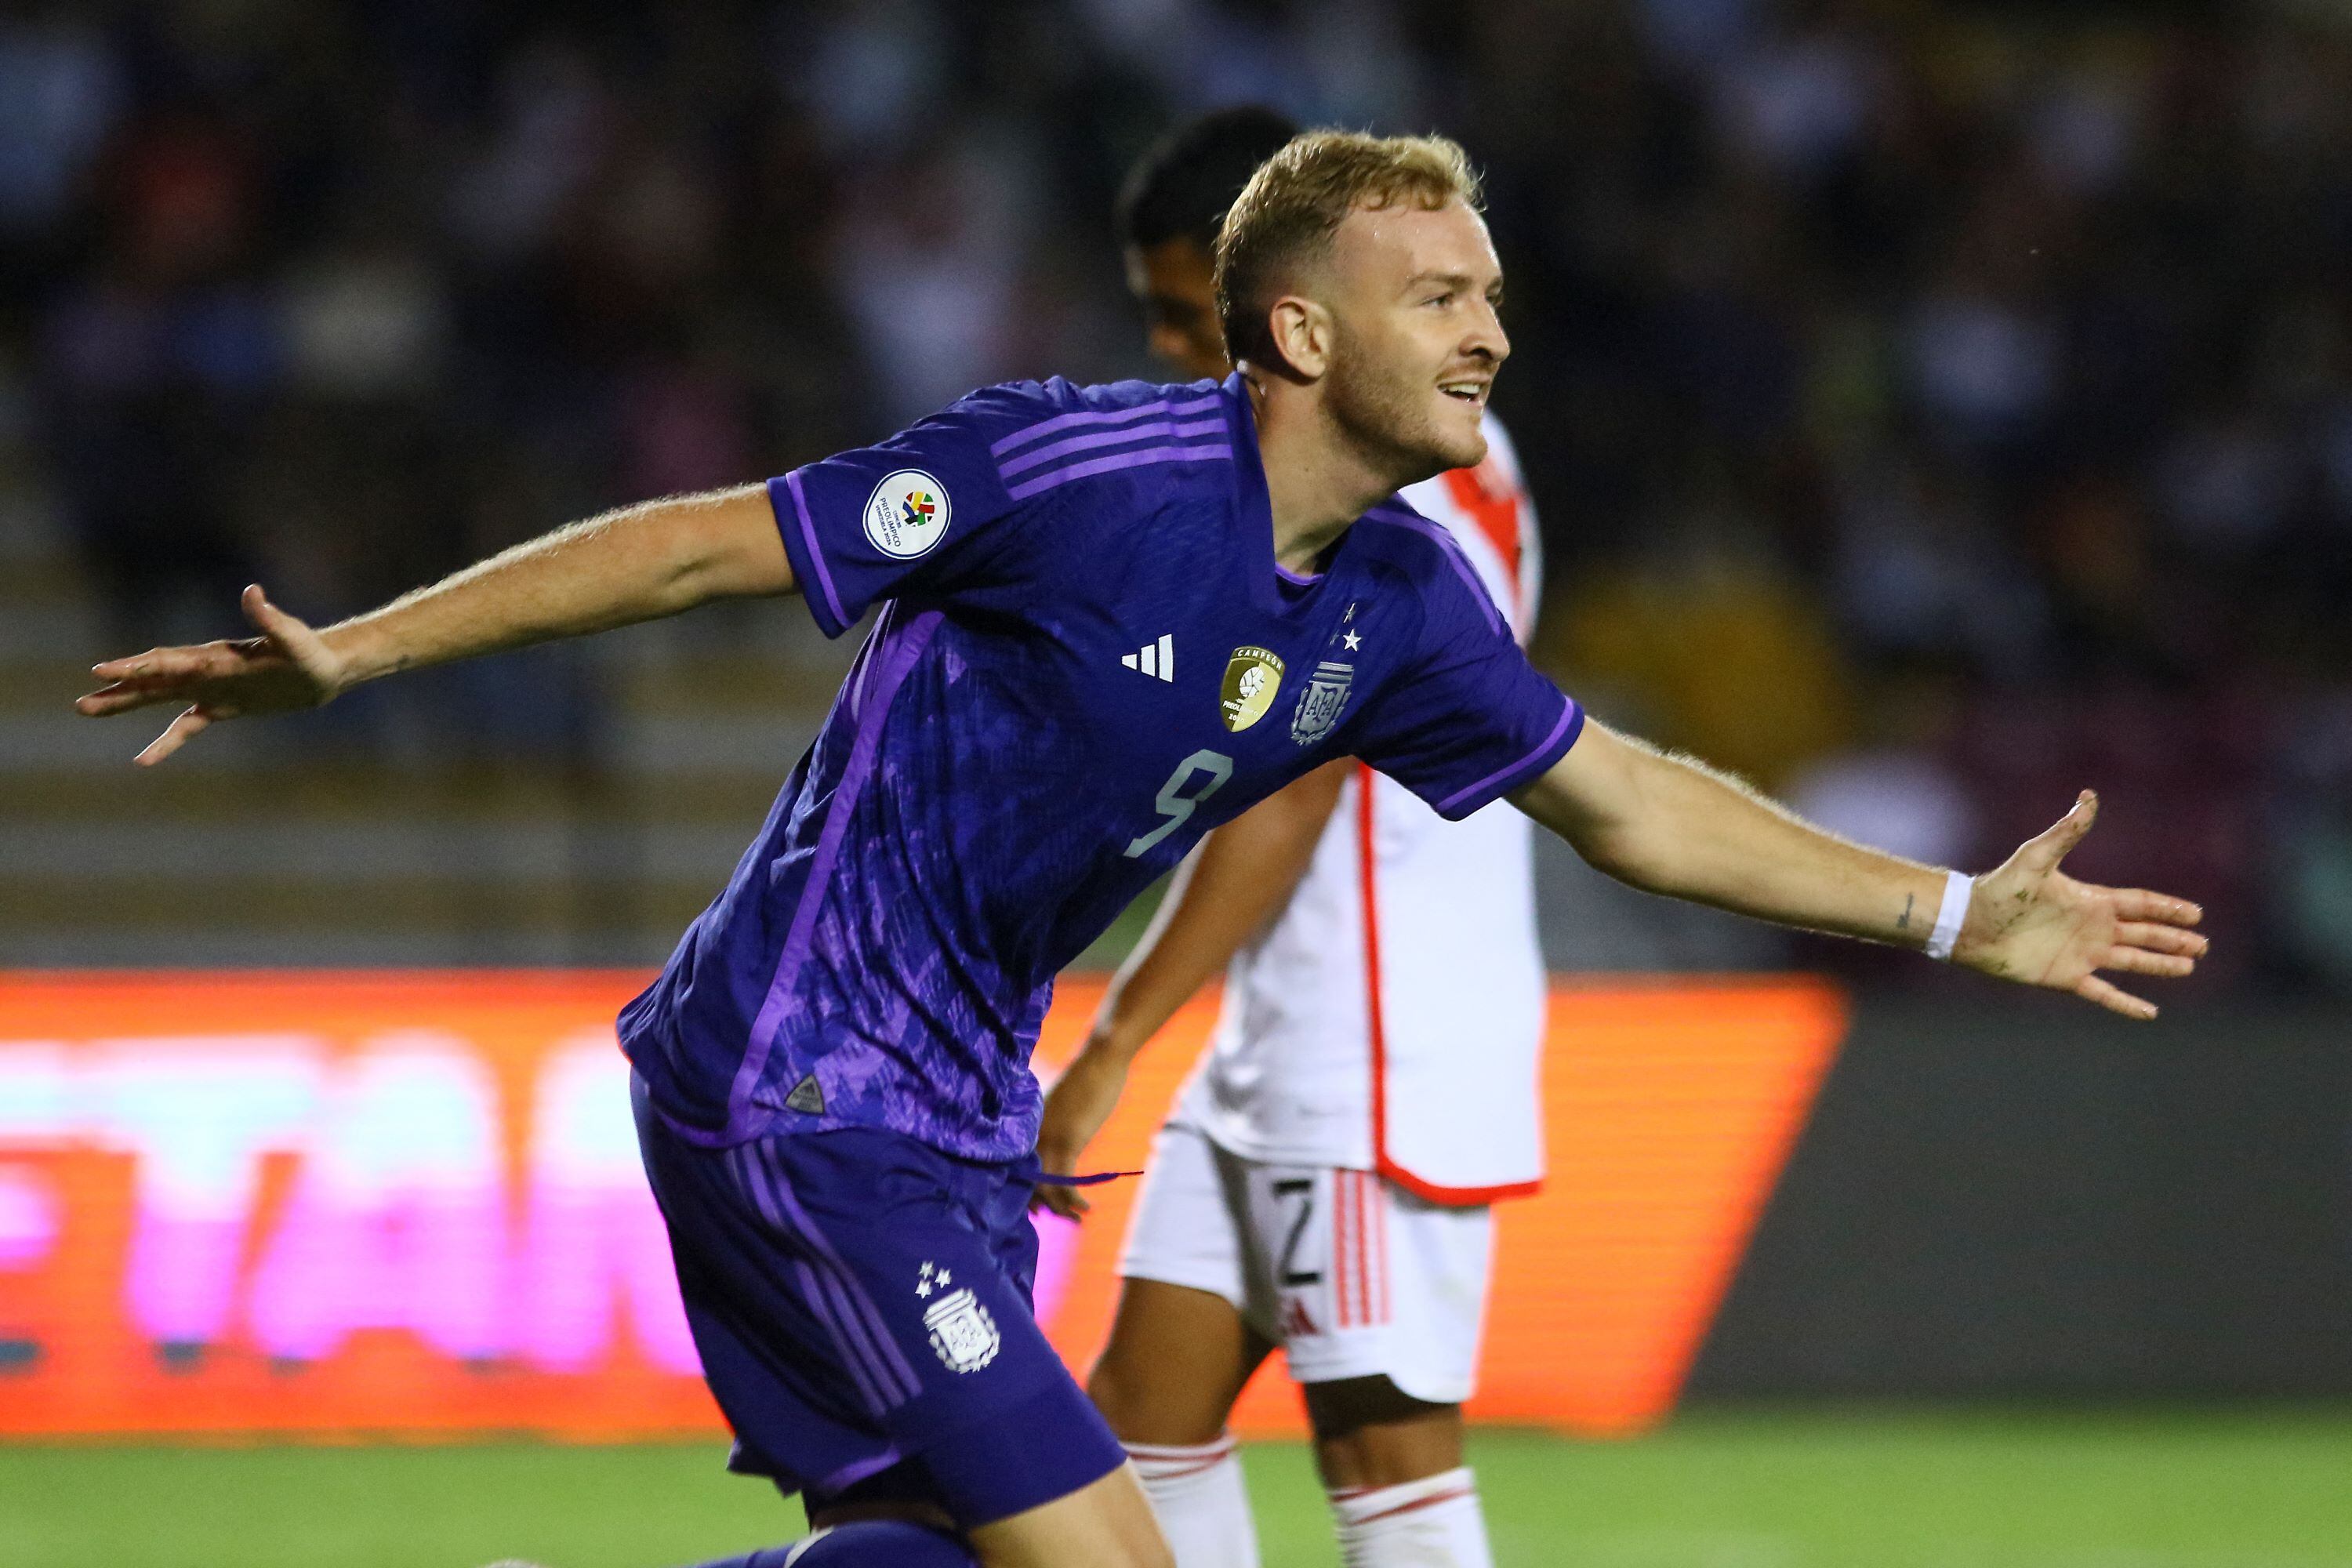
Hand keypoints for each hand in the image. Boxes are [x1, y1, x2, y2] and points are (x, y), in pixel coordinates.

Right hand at [75, 586, 348, 765]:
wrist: (324, 671)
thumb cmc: (309, 651)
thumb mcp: (292, 637)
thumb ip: (268, 618)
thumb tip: (253, 591)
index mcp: (215, 655)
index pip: (168, 660)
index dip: (137, 666)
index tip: (103, 671)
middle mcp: (205, 670)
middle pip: (153, 680)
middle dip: (120, 689)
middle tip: (82, 702)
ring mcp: (211, 688)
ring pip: (159, 698)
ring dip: (126, 704)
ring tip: (88, 710)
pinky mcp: (222, 706)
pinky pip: (186, 726)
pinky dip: (166, 741)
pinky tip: (142, 760)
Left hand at [1029, 1041, 1131, 1219]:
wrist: (1102, 1057)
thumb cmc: (1088, 1076)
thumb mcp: (1065, 1104)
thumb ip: (1057, 1125)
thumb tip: (1062, 1143)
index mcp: (1029, 1125)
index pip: (1018, 1167)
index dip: (1025, 1192)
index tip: (1035, 1210)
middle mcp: (1032, 1134)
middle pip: (1027, 1181)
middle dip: (1041, 1205)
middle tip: (1057, 1219)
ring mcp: (1048, 1137)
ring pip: (1045, 1186)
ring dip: (1061, 1208)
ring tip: (1077, 1219)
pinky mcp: (1068, 1140)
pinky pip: (1065, 1180)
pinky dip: (1073, 1199)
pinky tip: (1086, 1207)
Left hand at [1954, 790, 2207, 1019]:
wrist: (1971, 923)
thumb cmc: (2000, 888)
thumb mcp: (2037, 857)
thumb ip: (2066, 831)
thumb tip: (2088, 796)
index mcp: (2091, 901)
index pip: (2140, 905)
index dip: (2168, 908)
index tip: (2196, 913)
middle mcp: (2091, 928)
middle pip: (2143, 934)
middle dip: (2173, 939)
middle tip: (2202, 945)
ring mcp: (2081, 954)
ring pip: (2132, 962)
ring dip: (2160, 965)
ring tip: (2188, 967)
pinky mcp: (2066, 977)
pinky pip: (2104, 993)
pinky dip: (2126, 1003)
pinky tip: (2149, 1013)